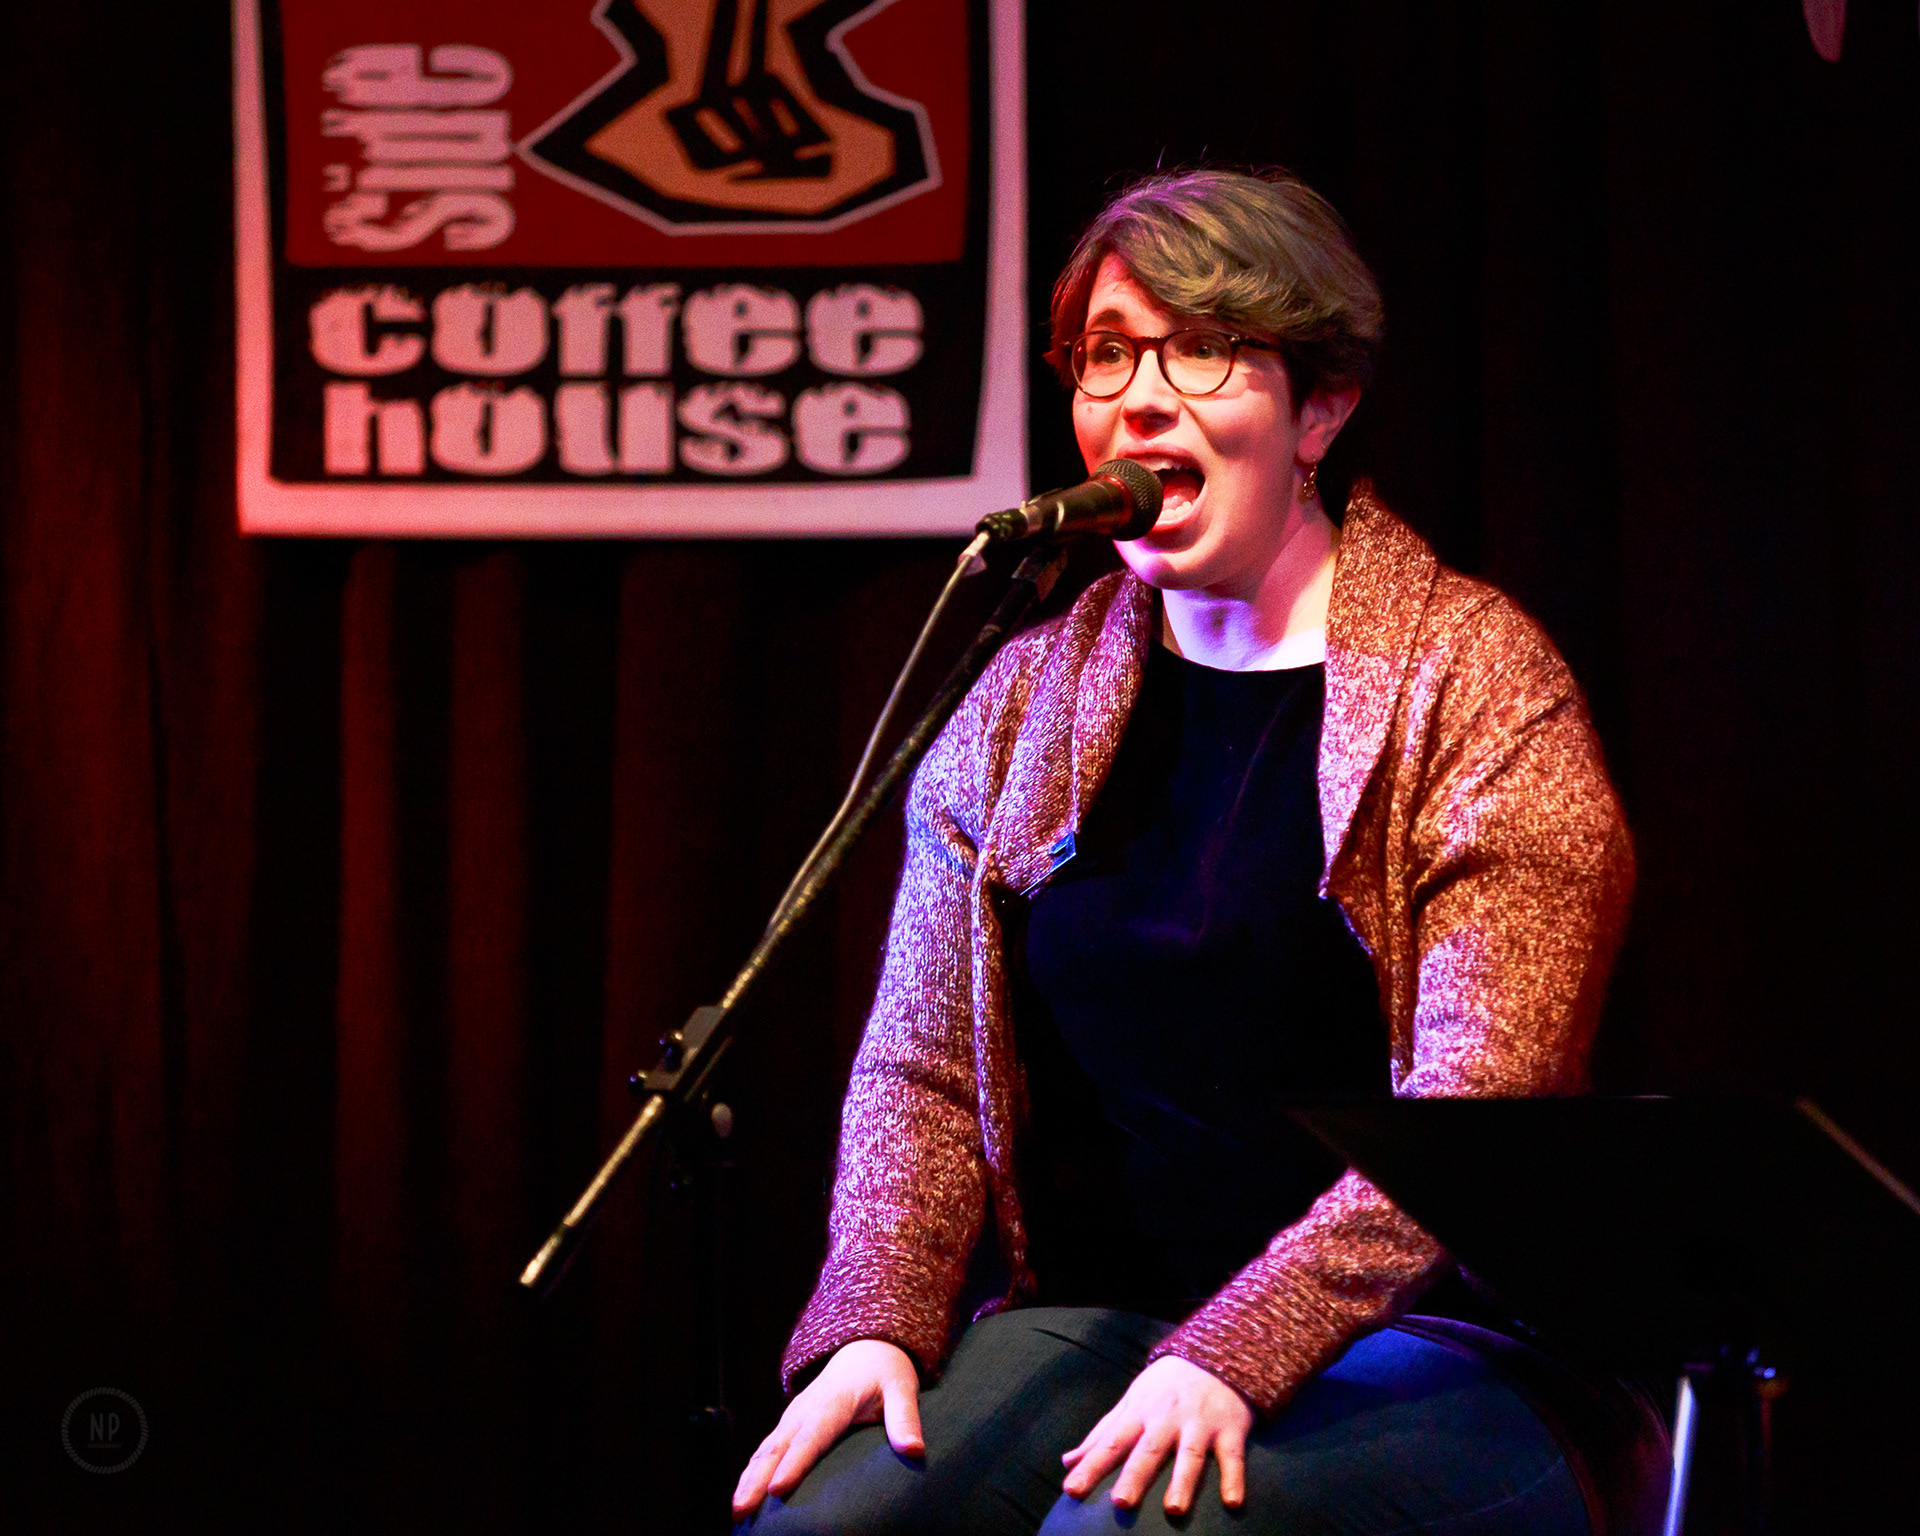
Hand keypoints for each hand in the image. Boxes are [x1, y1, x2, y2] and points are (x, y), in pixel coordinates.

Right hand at [731, 1338, 923, 1519]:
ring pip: (764, 1450)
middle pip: (777, 1447)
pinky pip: (764, 1450)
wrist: (865, 1348)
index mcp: (833, 1402)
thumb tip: (915, 1451)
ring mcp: (792, 1417)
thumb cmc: (885, 1372)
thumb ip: (905, 1419)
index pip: (811, 1437)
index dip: (794, 1463)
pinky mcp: (788, 1425)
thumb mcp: (901, 1388)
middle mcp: (805, 1410)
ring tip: (734, 1512)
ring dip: (747, 1480)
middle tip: (739, 1510)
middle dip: (756, 1479)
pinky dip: (750, 1473)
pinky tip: (742, 1498)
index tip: (777, 1489)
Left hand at [1060, 1355, 1253, 1515]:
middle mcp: (1167, 1419)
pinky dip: (1234, 1477)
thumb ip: (1101, 1434)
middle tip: (1120, 1503)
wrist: (1214, 1353)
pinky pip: (1232, 1456)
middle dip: (1134, 1476)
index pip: (1110, 1443)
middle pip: (1149, 1450)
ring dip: (1183, 1481)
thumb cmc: (1163, 1387)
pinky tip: (1232, 1502)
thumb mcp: (1130, 1403)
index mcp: (1139, 1414)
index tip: (1071, 1490)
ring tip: (1173, 1510)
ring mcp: (1200, 1423)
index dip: (1091, 1466)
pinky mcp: (1230, 1429)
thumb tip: (1067, 1461)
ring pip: (1190, 1454)